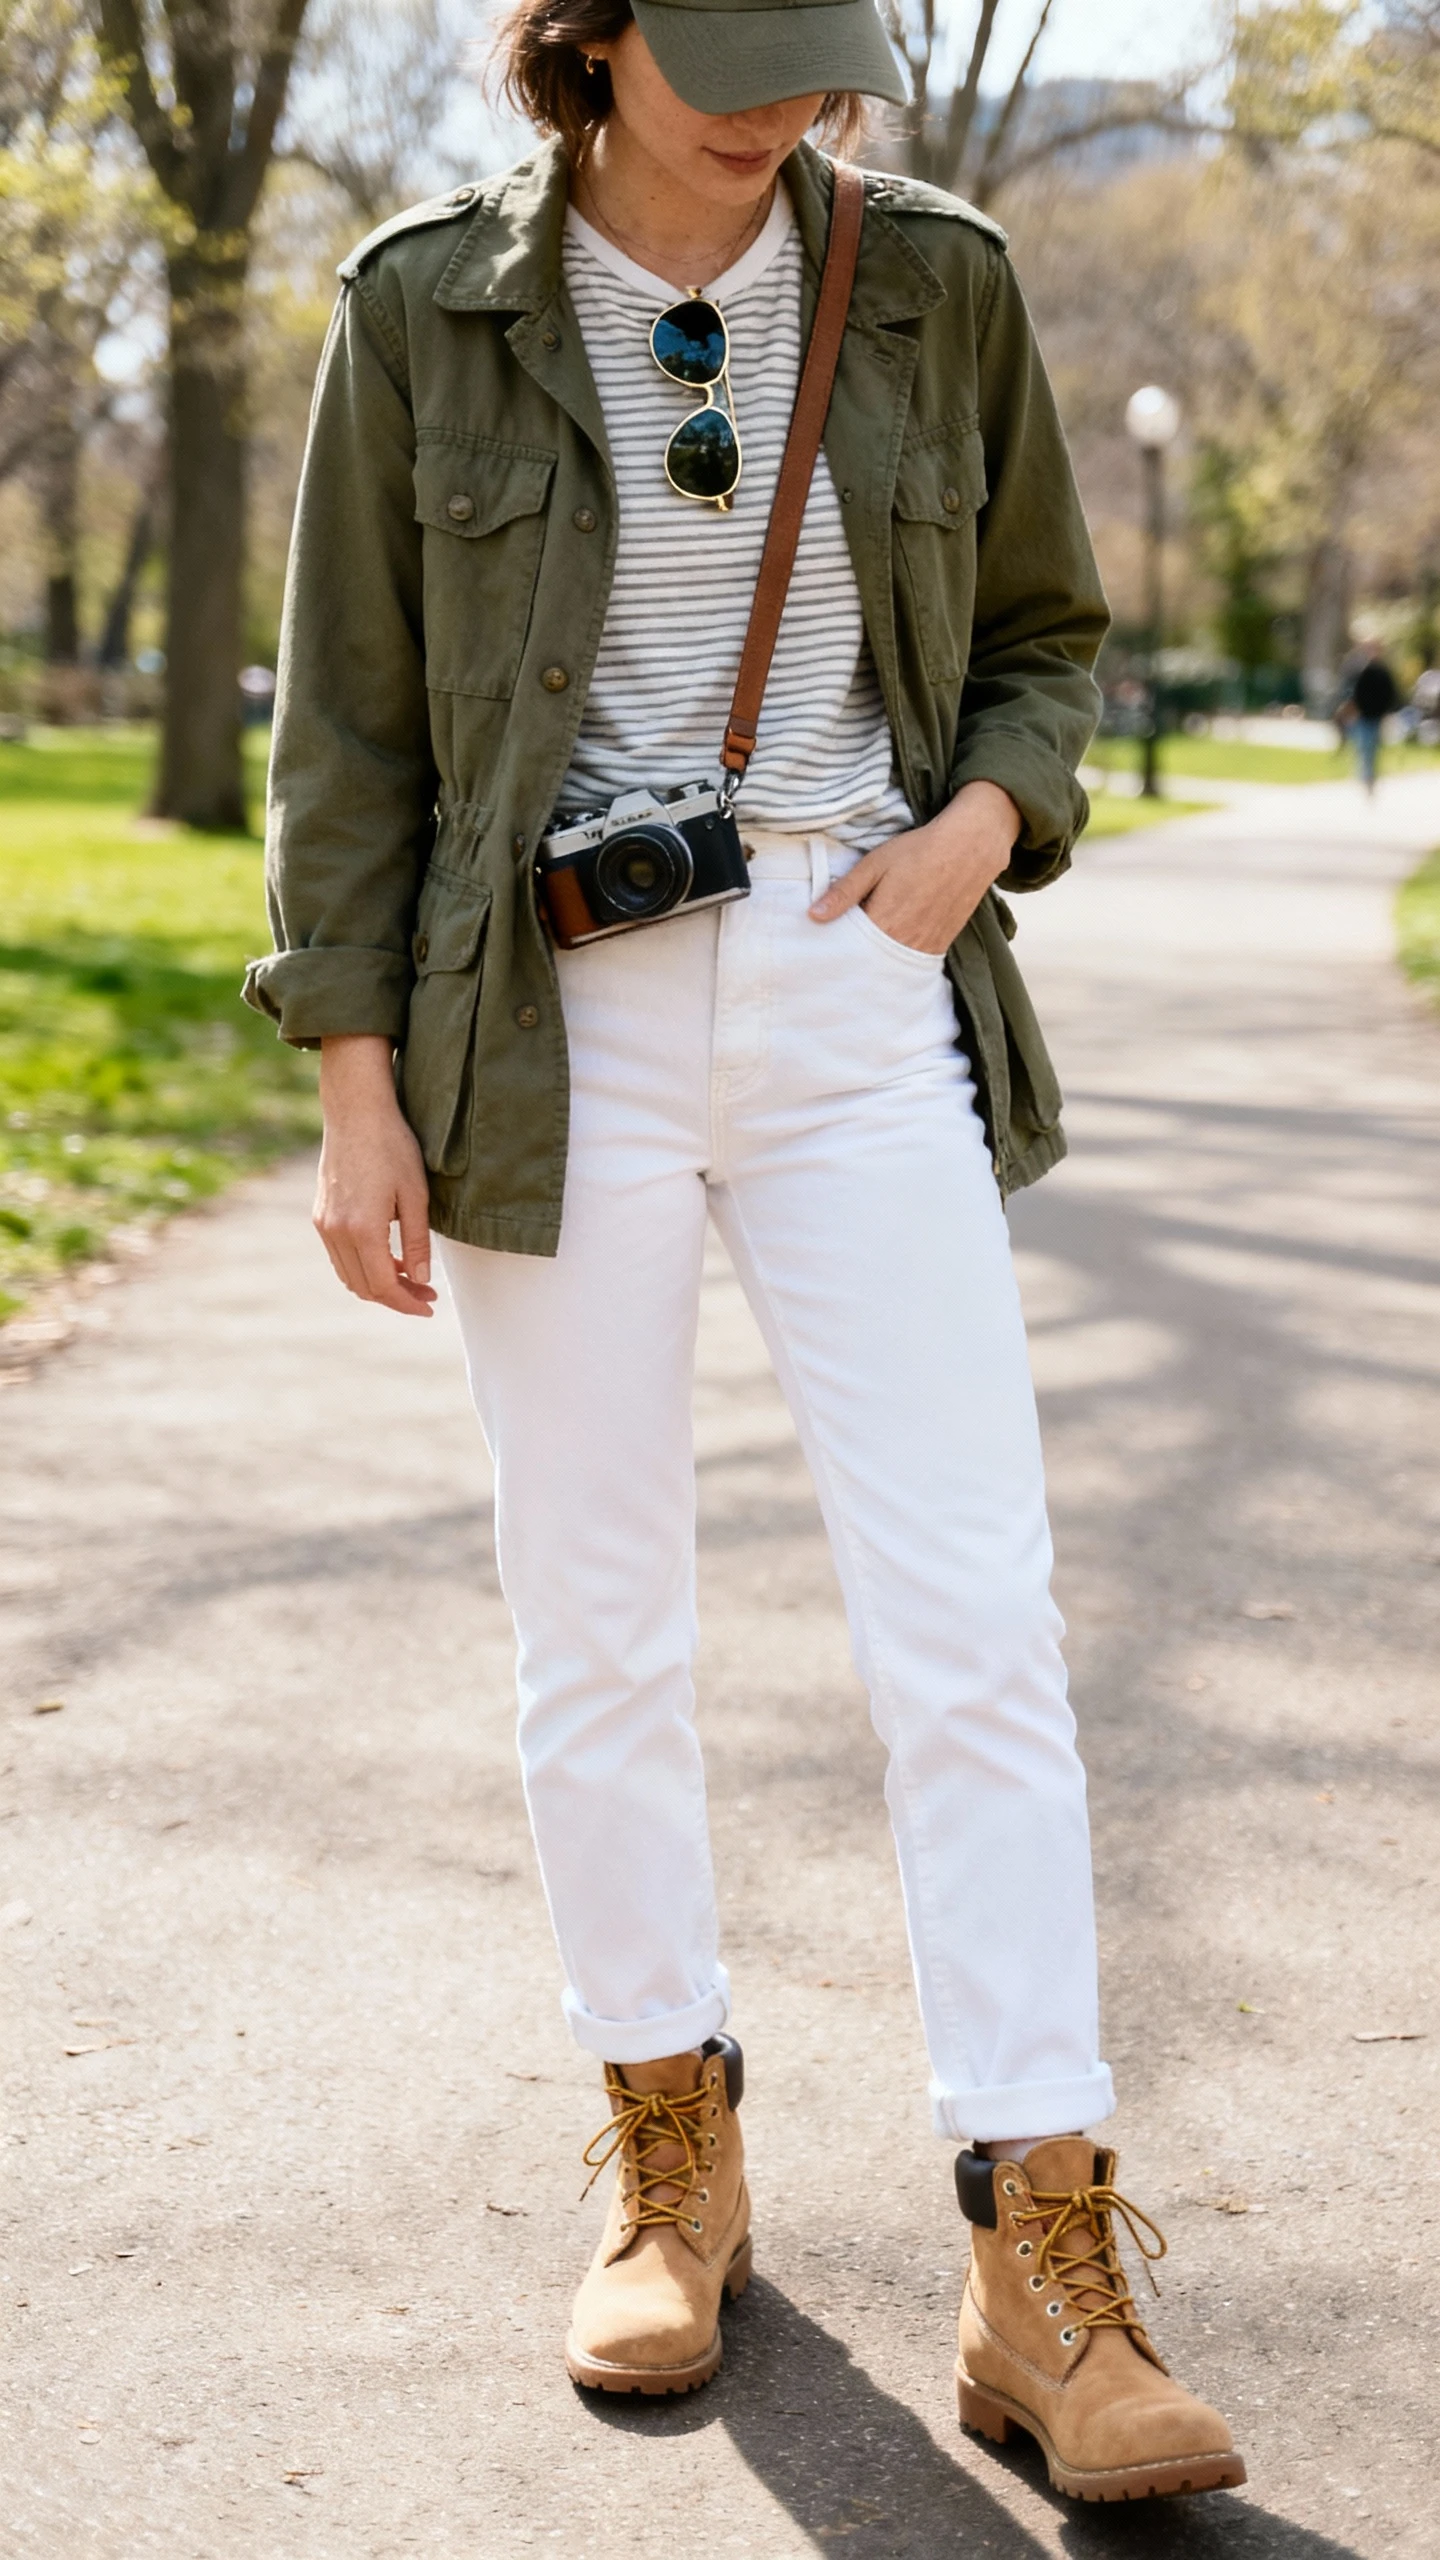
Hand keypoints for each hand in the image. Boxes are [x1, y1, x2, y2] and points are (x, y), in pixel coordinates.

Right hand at [315, 1035, 436, 1317]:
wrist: (356, 1112)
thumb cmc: (392, 1147)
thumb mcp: (416, 1195)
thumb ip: (417, 1242)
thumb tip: (422, 1278)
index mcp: (362, 1230)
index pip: (384, 1286)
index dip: (408, 1302)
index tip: (429, 1306)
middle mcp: (336, 1232)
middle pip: (364, 1287)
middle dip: (396, 1297)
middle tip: (426, 1292)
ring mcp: (324, 1225)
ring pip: (349, 1275)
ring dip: (378, 1283)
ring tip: (410, 1274)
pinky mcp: (320, 1215)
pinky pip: (340, 1257)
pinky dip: (363, 1266)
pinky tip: (387, 1255)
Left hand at [809, 779, 1021, 952]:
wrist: (971, 848)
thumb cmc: (919, 850)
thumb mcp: (874, 864)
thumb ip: (844, 892)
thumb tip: (813, 916)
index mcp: (884, 921)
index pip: (849, 949)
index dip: (835, 949)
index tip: (822, 946)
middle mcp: (904, 940)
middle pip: (869, 963)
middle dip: (853, 960)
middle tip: (837, 954)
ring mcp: (925, 946)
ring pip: (890, 966)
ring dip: (874, 963)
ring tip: (861, 955)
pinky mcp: (940, 946)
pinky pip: (911, 962)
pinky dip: (896, 961)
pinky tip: (887, 952)